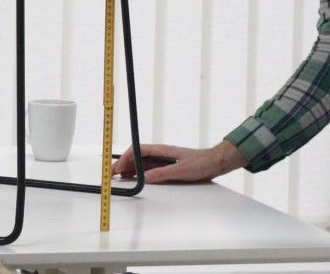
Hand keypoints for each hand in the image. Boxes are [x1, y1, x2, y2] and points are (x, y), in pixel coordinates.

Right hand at [112, 140, 248, 183]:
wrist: (215, 162)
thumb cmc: (201, 163)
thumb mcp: (181, 171)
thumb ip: (162, 174)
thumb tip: (146, 178)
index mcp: (161, 150)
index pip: (137, 150)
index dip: (125, 158)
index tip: (119, 168)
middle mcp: (160, 153)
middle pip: (136, 156)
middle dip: (123, 164)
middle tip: (113, 174)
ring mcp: (163, 159)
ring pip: (141, 162)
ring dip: (130, 169)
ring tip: (121, 177)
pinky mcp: (167, 166)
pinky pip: (149, 168)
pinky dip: (139, 173)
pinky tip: (136, 179)